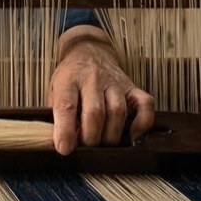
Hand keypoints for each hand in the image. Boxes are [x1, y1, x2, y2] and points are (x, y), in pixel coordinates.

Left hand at [49, 25, 154, 154]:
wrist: (89, 51)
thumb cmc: (71, 77)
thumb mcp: (55, 90)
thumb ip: (56, 114)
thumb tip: (60, 143)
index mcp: (69, 80)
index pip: (66, 105)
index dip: (65, 130)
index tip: (64, 148)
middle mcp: (93, 79)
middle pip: (95, 112)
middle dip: (90, 137)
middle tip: (85, 149)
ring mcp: (115, 82)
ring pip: (118, 111)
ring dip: (110, 135)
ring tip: (103, 145)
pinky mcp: (132, 87)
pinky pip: (145, 104)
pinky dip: (142, 123)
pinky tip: (132, 136)